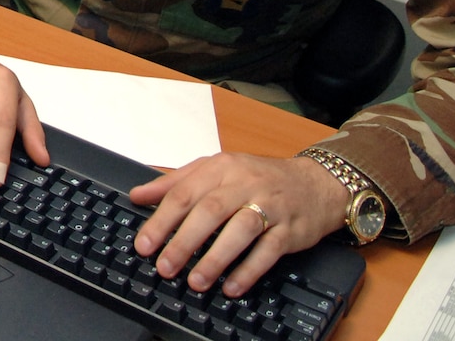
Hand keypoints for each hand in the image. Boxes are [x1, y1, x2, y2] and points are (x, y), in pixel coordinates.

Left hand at [130, 154, 349, 295]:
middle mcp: (244, 183)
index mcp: (220, 168)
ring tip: (195, 281)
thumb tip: (138, 195)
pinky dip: (249, 270)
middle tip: (165, 266)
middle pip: (209, 211)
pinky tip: (231, 286)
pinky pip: (268, 250)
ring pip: (239, 230)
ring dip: (215, 258)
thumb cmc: (258, 178)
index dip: (161, 220)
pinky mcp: (290, 229)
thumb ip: (175, 182)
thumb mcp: (215, 169)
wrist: (316, 183)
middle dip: (183, 242)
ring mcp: (269, 205)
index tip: (144, 244)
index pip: (184, 193)